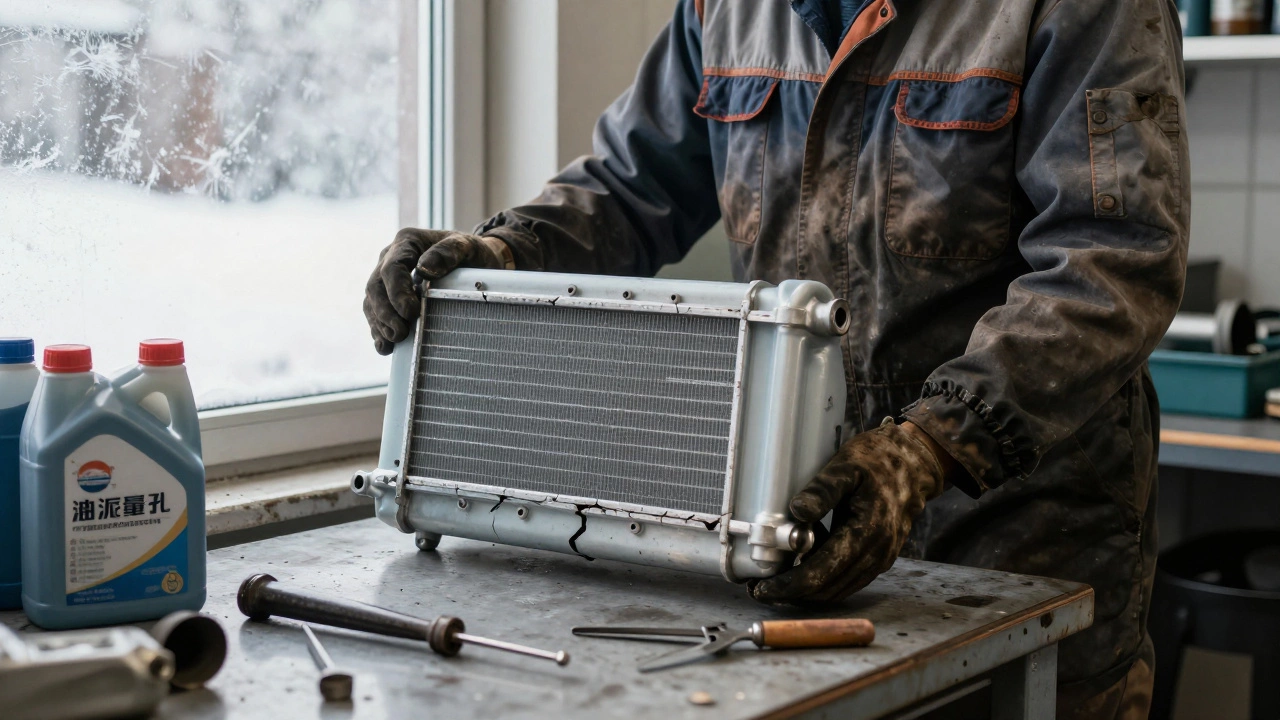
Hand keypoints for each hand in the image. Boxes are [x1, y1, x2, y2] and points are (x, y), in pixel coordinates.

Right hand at [364, 228, 513, 354]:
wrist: (475, 261)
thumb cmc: (471, 252)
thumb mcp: (467, 246)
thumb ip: (449, 252)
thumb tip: (425, 269)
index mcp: (407, 242)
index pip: (392, 268)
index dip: (397, 292)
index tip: (410, 312)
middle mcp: (390, 258)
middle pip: (376, 287)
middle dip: (385, 313)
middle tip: (401, 333)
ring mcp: (387, 278)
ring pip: (371, 302)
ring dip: (380, 324)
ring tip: (395, 340)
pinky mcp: (389, 296)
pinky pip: (375, 314)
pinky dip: (379, 331)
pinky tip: (386, 347)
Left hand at [748, 419, 947, 604]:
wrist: (915, 465)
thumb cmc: (879, 461)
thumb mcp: (847, 466)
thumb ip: (823, 490)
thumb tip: (796, 511)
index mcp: (867, 531)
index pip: (822, 571)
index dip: (790, 584)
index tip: (764, 588)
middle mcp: (877, 553)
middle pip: (828, 588)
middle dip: (793, 592)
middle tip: (762, 588)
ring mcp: (881, 559)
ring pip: (838, 589)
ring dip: (808, 589)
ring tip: (779, 576)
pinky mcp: (879, 559)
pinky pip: (848, 579)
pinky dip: (825, 578)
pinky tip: (807, 560)